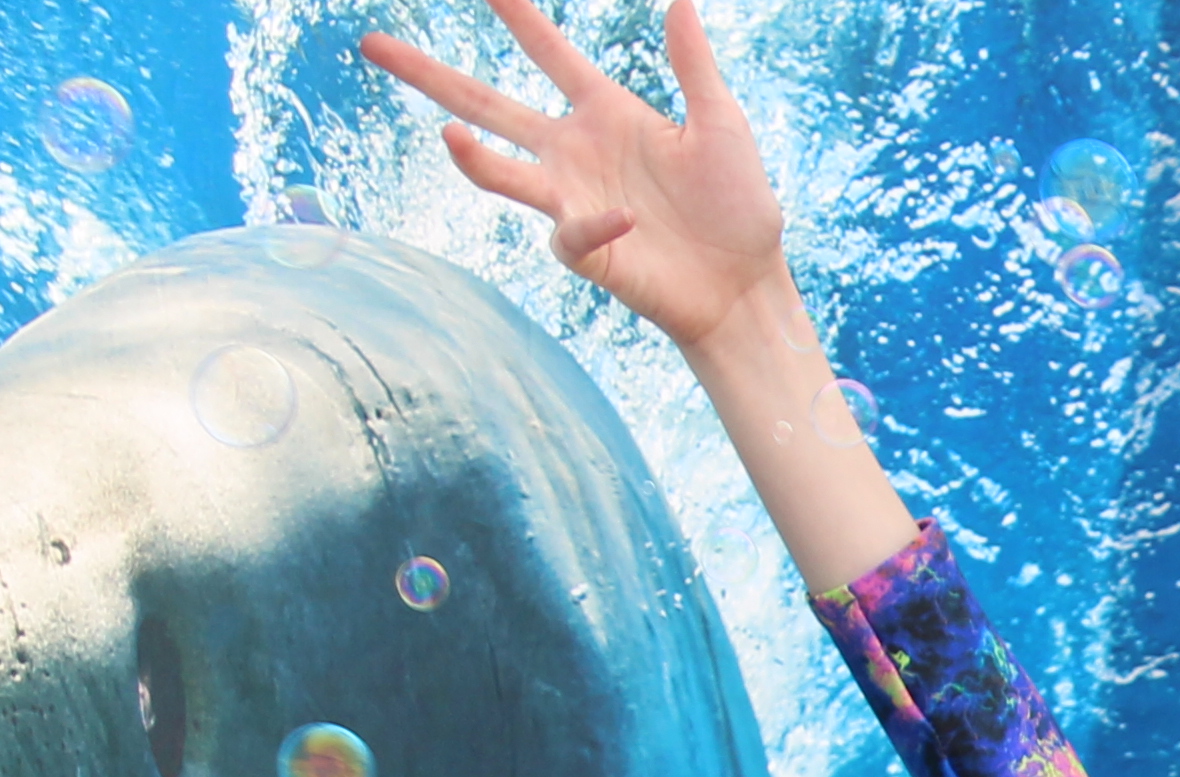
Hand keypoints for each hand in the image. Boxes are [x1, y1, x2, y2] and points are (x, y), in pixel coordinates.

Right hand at [358, 0, 790, 351]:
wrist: (748, 286)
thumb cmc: (738, 208)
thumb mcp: (721, 126)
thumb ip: (694, 67)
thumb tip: (682, 1)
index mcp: (604, 112)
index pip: (549, 54)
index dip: (518, 17)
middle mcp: (574, 150)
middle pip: (486, 104)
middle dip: (428, 75)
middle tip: (372, 43)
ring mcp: (572, 199)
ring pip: (501, 172)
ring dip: (474, 158)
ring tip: (449, 136)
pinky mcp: (587, 249)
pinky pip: (570, 231)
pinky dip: (594, 224)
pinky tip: (625, 218)